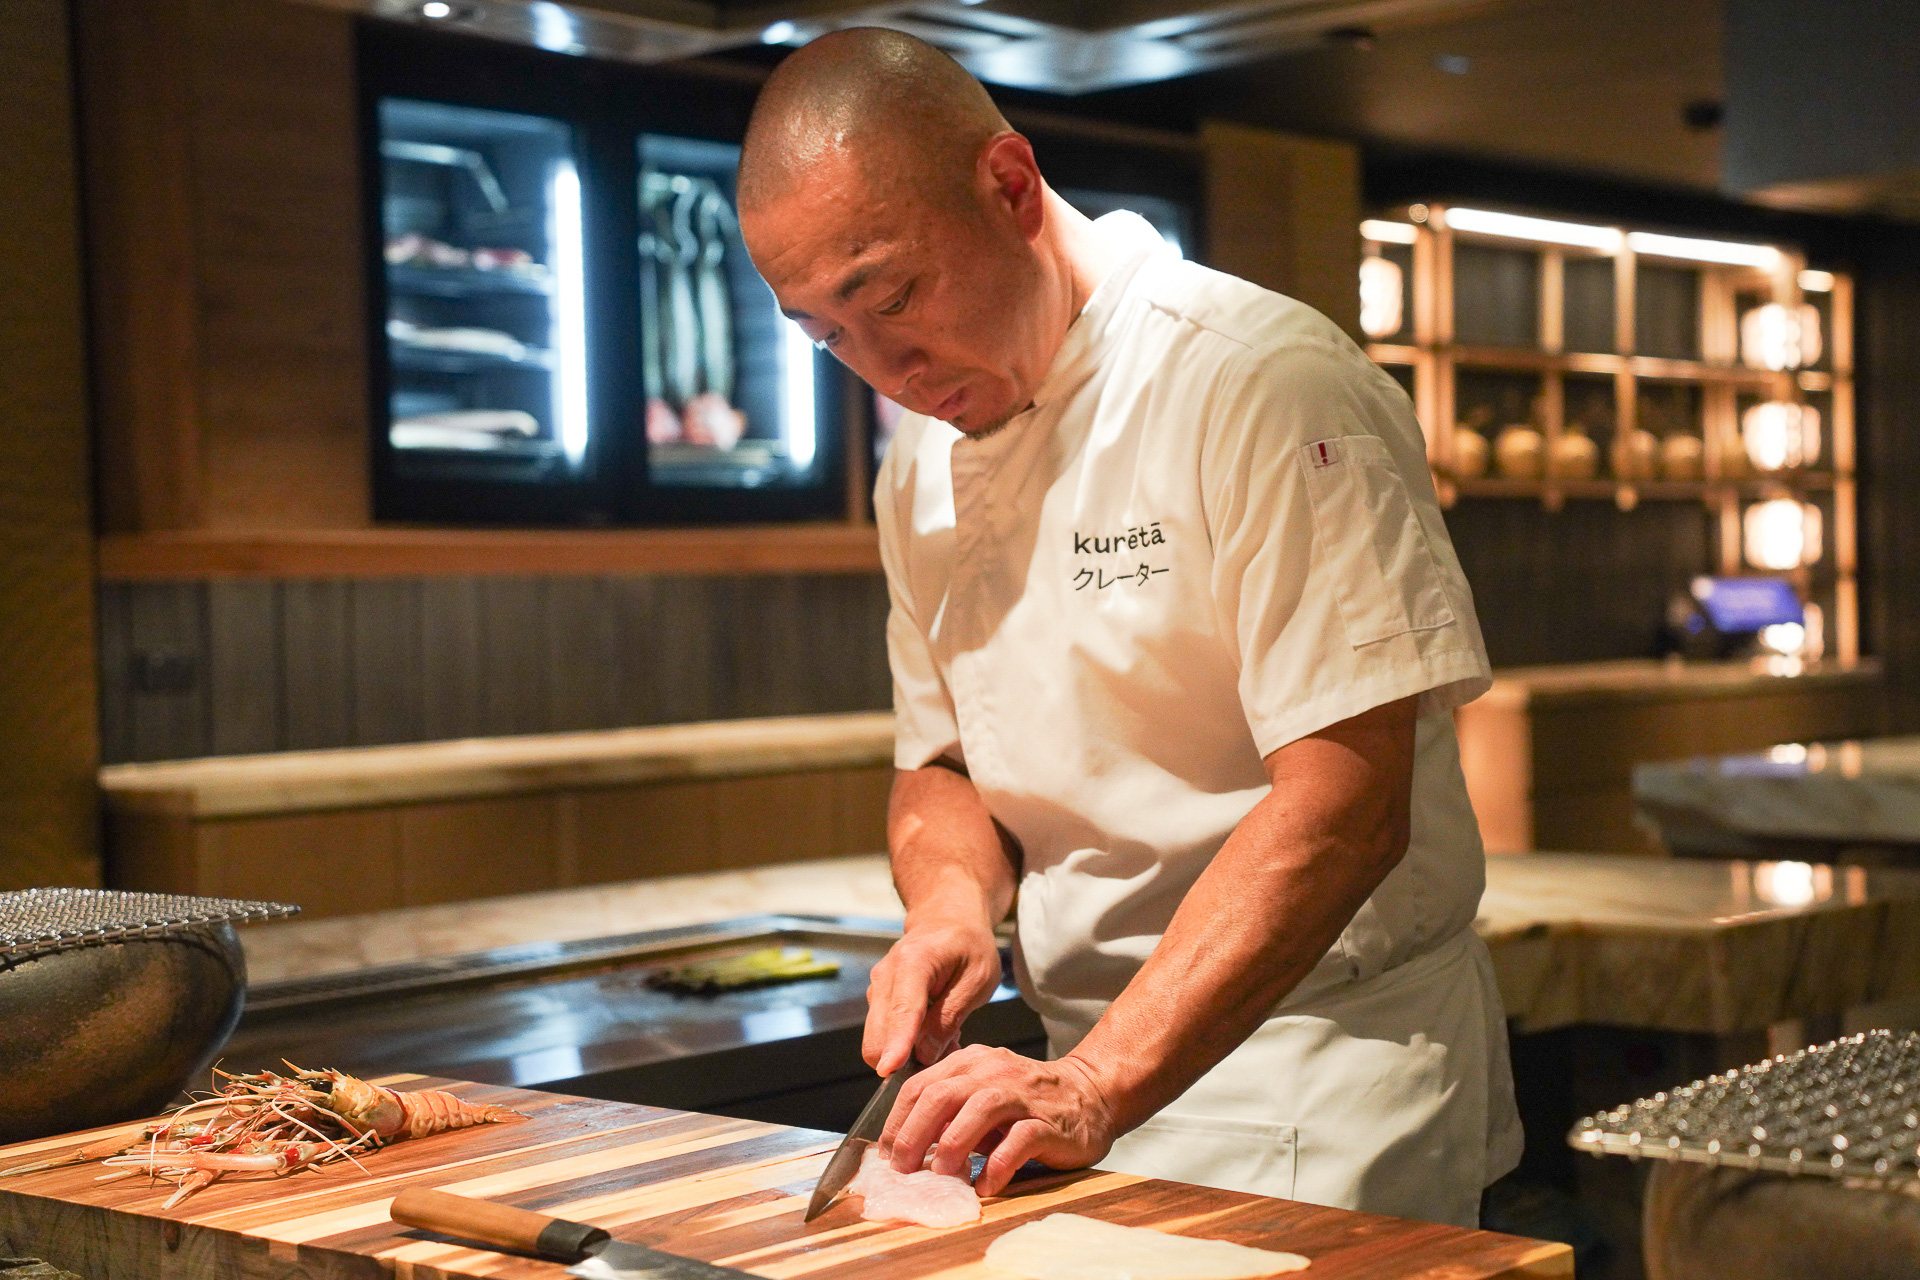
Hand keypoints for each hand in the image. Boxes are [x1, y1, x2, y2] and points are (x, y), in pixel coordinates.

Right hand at [862, 917, 1003, 1074]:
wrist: (948, 919)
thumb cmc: (968, 946)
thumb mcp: (977, 979)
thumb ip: (950, 1016)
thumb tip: (925, 1055)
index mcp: (914, 961)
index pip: (903, 1010)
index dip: (896, 1044)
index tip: (889, 1070)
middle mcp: (886, 974)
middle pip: (878, 1032)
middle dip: (904, 1057)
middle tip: (948, 1051)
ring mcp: (877, 987)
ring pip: (878, 1037)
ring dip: (908, 1050)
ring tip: (947, 1034)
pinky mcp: (877, 998)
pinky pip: (884, 1032)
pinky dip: (906, 1042)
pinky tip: (934, 1028)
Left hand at [880, 1046, 1118, 1197]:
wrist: (1091, 1094)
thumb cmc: (1027, 1101)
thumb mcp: (982, 1095)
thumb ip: (950, 1111)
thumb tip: (906, 1146)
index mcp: (971, 1062)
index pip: (921, 1085)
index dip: (897, 1121)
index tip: (886, 1154)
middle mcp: (994, 1071)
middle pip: (942, 1094)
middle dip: (915, 1133)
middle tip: (903, 1168)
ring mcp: (1023, 1094)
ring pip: (980, 1108)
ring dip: (954, 1143)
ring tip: (943, 1174)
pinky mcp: (1049, 1121)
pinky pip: (1020, 1140)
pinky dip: (998, 1164)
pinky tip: (985, 1185)